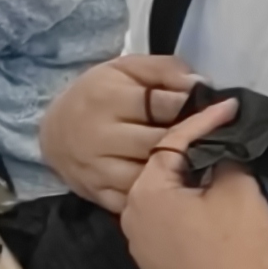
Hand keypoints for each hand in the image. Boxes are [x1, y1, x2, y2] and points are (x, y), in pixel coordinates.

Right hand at [42, 53, 201, 209]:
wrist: (55, 132)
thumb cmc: (99, 95)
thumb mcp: (126, 69)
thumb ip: (164, 70)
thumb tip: (199, 85)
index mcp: (106, 98)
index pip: (162, 104)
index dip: (192, 106)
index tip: (212, 107)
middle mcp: (99, 135)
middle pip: (159, 142)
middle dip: (189, 139)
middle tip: (211, 135)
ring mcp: (98, 169)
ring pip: (150, 175)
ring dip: (177, 170)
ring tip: (194, 159)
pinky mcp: (99, 194)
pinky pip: (137, 200)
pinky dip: (158, 194)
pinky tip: (172, 183)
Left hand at [120, 97, 267, 268]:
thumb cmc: (237, 246)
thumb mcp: (238, 189)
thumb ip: (224, 159)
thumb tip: (219, 153)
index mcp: (144, 193)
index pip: (172, 142)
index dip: (205, 120)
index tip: (230, 107)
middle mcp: (130, 217)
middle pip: (161, 170)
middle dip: (191, 151)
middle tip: (221, 132)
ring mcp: (140, 246)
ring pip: (163, 198)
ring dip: (187, 181)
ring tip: (217, 165)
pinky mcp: (155, 267)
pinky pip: (166, 225)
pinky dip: (184, 209)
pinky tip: (207, 205)